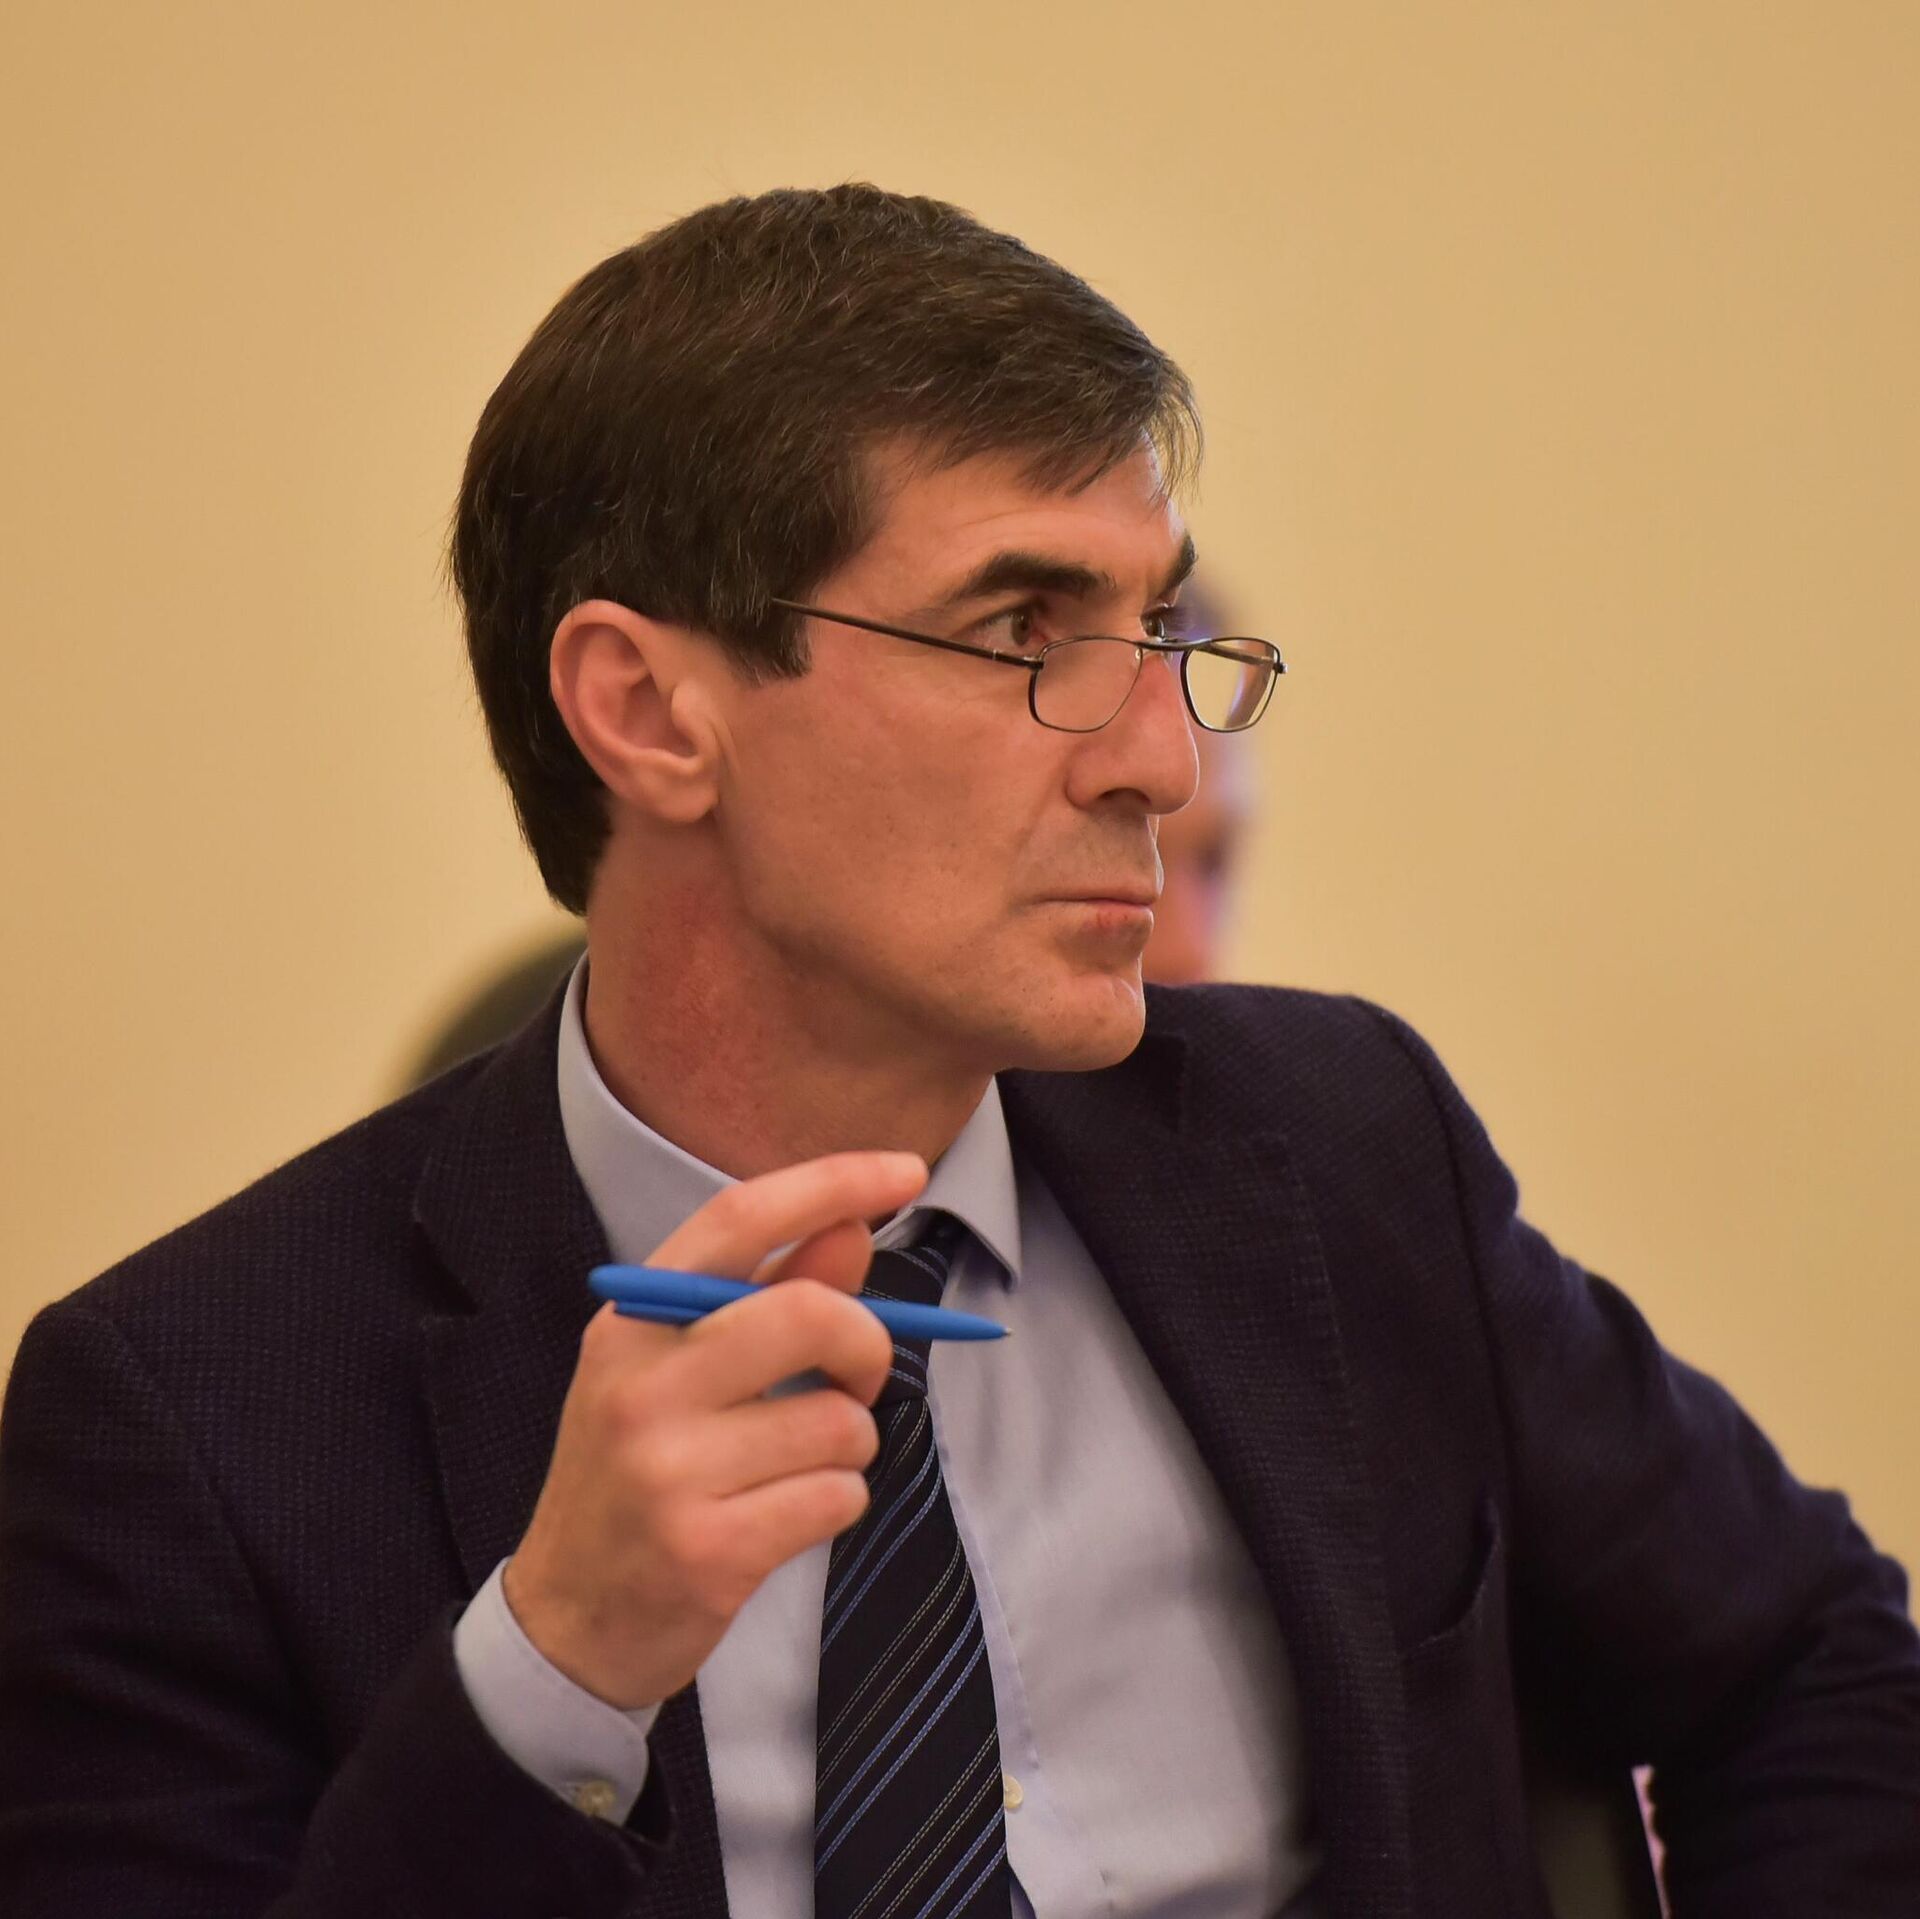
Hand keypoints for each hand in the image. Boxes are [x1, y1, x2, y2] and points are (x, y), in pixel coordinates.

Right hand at [502, 1150, 925, 1708]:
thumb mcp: (679, 1371)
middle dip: (867, 1345)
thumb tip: (851, 1229)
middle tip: (859, 1376)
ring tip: (793, 1467)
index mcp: (631, 1320)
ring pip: (840, 1420)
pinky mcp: (707, 1548)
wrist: (568, 1619)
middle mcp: (640, 1382)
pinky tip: (782, 1519)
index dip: (831, 1182)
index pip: (739, 1217)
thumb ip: (768, 1293)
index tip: (906, 1170)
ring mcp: (668, 1468)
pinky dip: (837, 1503)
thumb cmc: (639, 1472)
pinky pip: (838, 1495)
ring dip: (849, 1445)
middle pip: (810, 1313)